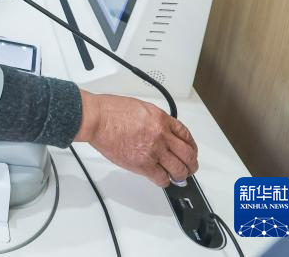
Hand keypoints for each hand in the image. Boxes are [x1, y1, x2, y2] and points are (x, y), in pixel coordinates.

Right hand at [76, 90, 198, 186]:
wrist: (97, 119)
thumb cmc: (110, 111)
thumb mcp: (139, 108)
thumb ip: (153, 121)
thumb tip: (158, 131)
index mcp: (161, 119)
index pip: (185, 135)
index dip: (191, 146)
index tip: (190, 151)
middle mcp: (161, 135)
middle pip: (187, 154)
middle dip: (190, 164)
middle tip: (189, 168)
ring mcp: (154, 151)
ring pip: (178, 169)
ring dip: (180, 175)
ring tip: (177, 177)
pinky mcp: (143, 164)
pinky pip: (161, 178)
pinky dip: (164, 181)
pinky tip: (161, 179)